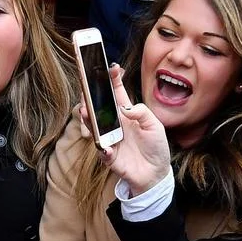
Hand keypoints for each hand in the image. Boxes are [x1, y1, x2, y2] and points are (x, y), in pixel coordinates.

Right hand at [80, 64, 170, 195]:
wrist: (155, 173)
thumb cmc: (156, 147)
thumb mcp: (155, 125)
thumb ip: (142, 113)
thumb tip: (124, 108)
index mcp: (126, 114)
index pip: (116, 93)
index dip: (112, 80)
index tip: (111, 67)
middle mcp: (115, 124)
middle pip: (97, 107)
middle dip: (90, 97)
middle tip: (87, 90)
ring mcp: (109, 139)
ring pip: (93, 126)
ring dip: (87, 119)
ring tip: (86, 112)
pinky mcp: (109, 156)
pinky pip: (101, 151)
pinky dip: (103, 149)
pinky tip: (106, 148)